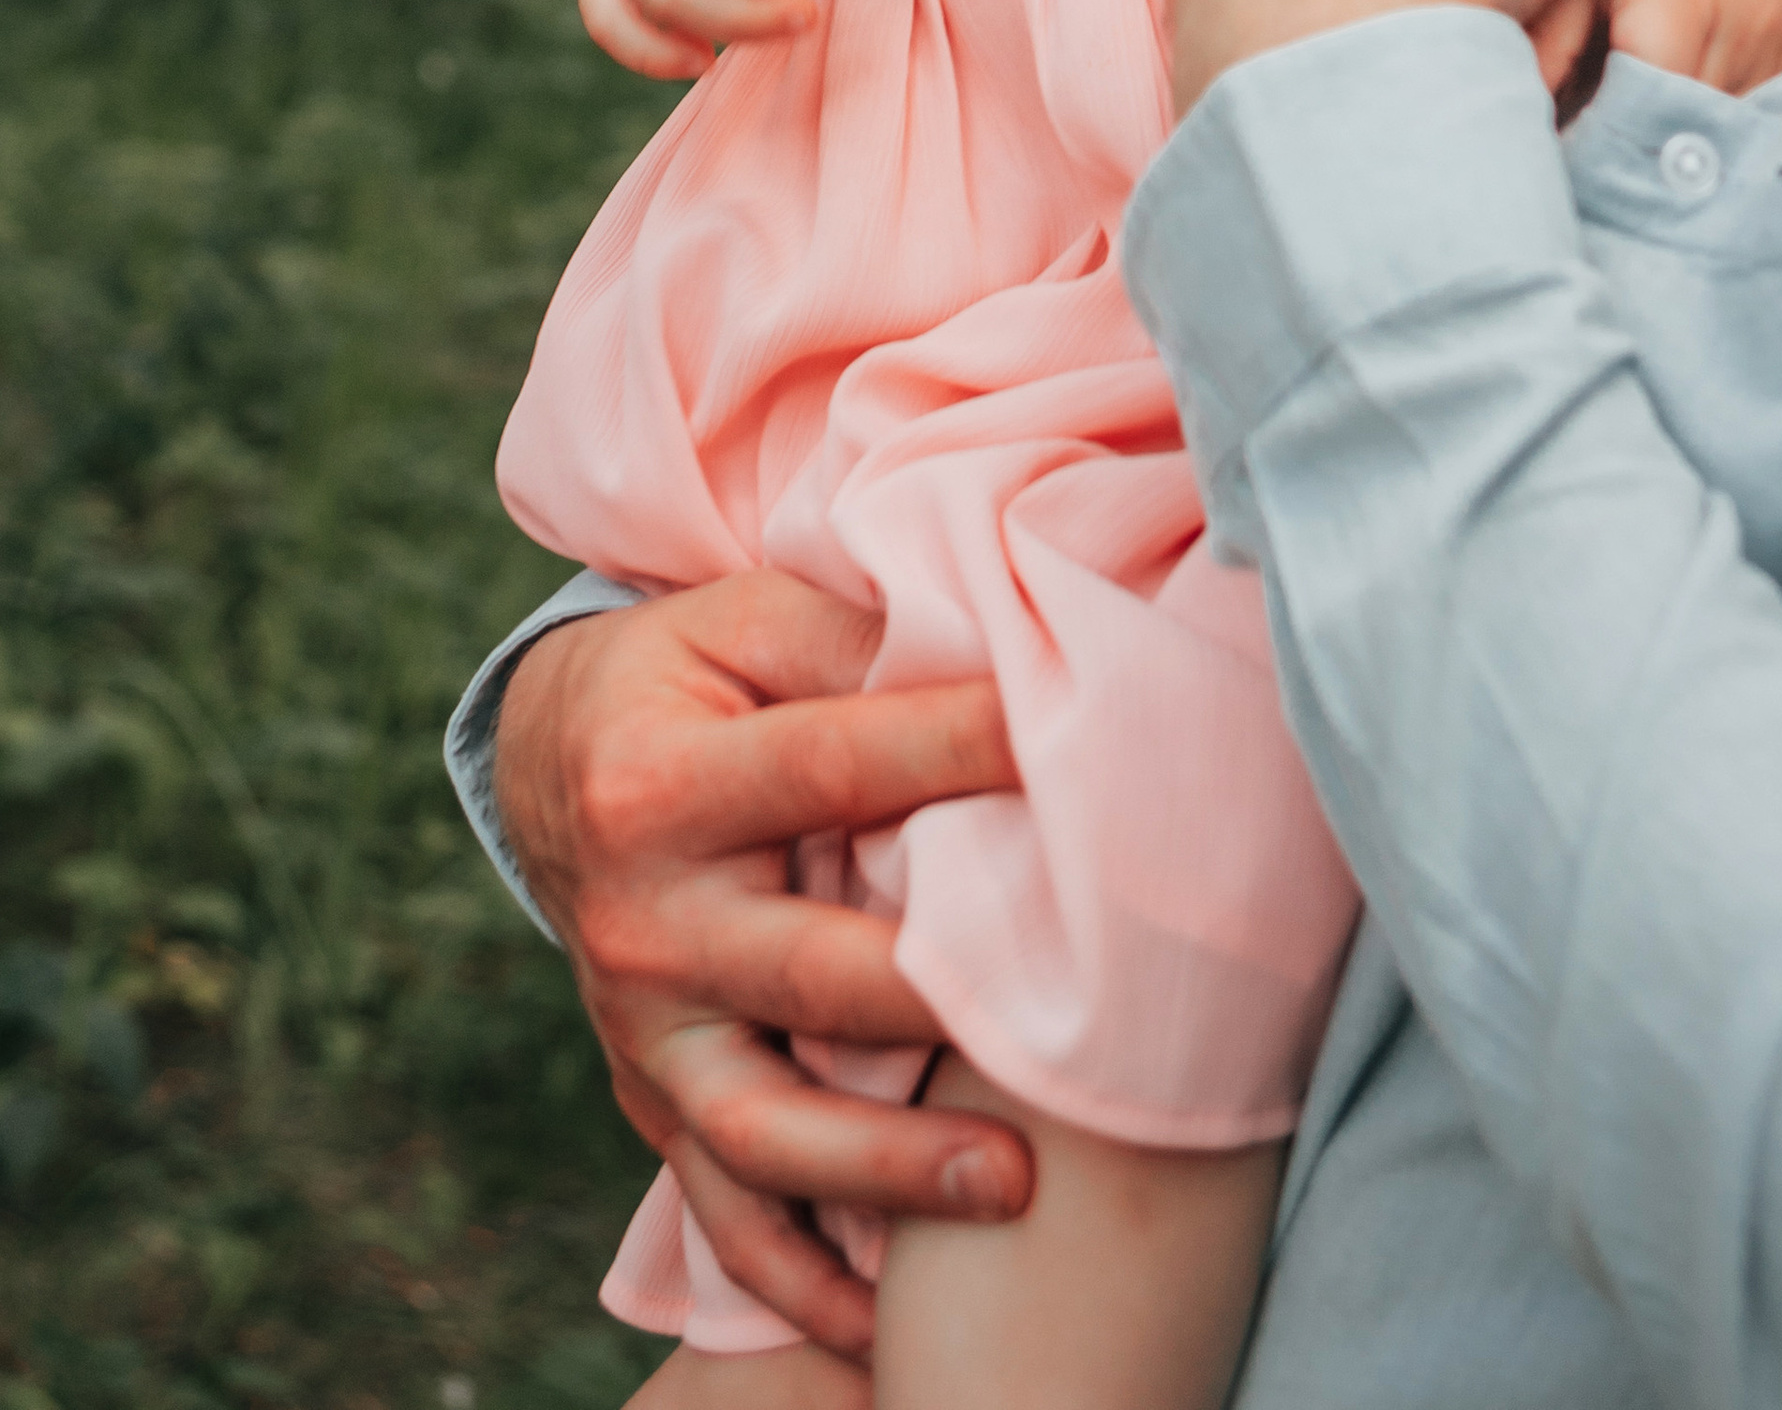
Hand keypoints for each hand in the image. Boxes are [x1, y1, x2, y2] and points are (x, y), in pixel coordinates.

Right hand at [493, 573, 1026, 1359]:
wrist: (554, 758)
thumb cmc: (688, 677)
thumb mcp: (747, 618)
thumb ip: (857, 639)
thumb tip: (998, 663)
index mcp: (663, 779)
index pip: (834, 766)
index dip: (957, 753)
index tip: (1069, 756)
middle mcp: (644, 917)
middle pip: (803, 973)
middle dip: (936, 999)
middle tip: (1067, 1020)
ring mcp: (643, 1025)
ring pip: (761, 1126)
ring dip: (885, 1166)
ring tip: (1009, 1185)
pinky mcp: (651, 1094)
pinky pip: (722, 1206)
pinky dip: (798, 1274)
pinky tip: (886, 1321)